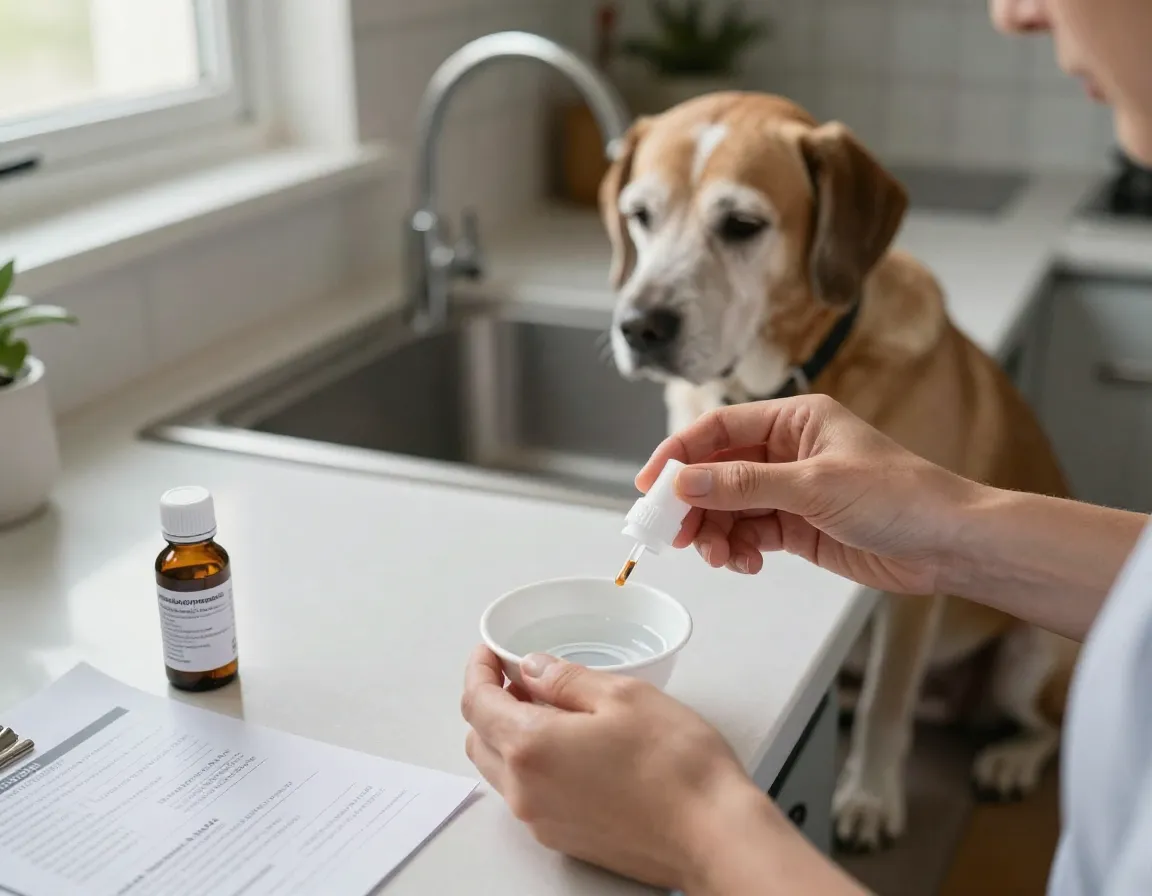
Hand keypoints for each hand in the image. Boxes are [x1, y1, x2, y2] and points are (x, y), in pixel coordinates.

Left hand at [461, 646, 770, 890]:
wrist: (713, 836)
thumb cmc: (677, 766)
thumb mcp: (623, 695)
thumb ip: (566, 679)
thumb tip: (533, 668)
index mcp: (530, 747)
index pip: (476, 702)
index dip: (479, 670)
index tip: (491, 652)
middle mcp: (525, 790)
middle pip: (480, 738)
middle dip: (491, 702)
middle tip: (524, 677)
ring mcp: (542, 820)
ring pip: (501, 770)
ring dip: (510, 735)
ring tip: (553, 709)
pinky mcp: (564, 838)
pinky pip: (528, 794)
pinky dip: (532, 764)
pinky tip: (571, 746)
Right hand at [637, 394, 977, 594]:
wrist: (949, 545)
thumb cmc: (900, 497)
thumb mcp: (814, 486)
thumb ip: (745, 485)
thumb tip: (686, 483)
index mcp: (795, 420)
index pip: (719, 429)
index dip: (679, 453)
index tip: (650, 484)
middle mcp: (788, 451)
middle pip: (717, 471)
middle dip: (694, 503)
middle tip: (674, 534)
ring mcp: (791, 490)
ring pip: (729, 508)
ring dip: (716, 533)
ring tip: (719, 557)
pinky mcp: (798, 526)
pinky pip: (750, 534)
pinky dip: (739, 550)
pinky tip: (746, 563)